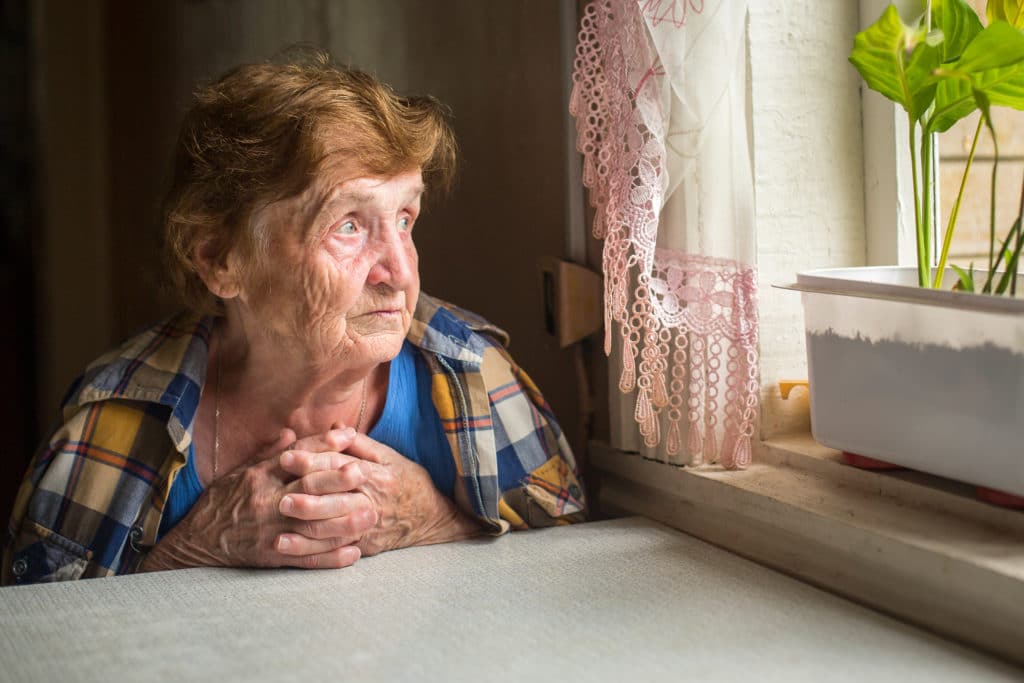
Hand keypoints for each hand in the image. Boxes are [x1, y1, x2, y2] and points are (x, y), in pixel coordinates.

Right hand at [140, 428, 373, 571]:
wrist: (196, 542)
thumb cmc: (220, 503)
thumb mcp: (239, 472)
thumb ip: (268, 454)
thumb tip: (291, 432)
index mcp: (260, 477)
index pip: (296, 456)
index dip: (323, 445)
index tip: (349, 437)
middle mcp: (267, 500)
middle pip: (307, 487)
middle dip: (337, 480)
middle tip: (365, 473)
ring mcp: (270, 529)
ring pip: (312, 524)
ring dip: (344, 522)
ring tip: (371, 515)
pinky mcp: (271, 555)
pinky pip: (305, 558)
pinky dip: (330, 558)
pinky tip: (354, 554)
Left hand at [278, 433, 481, 557]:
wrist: (433, 517)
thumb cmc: (409, 482)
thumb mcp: (390, 457)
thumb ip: (360, 444)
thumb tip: (334, 427)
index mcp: (376, 475)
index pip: (339, 466)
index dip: (311, 461)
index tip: (286, 458)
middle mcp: (372, 502)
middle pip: (334, 500)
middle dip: (305, 500)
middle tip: (278, 498)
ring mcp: (368, 527)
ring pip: (332, 530)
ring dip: (303, 530)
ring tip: (277, 528)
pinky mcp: (366, 546)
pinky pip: (335, 550)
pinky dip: (311, 551)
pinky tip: (289, 549)